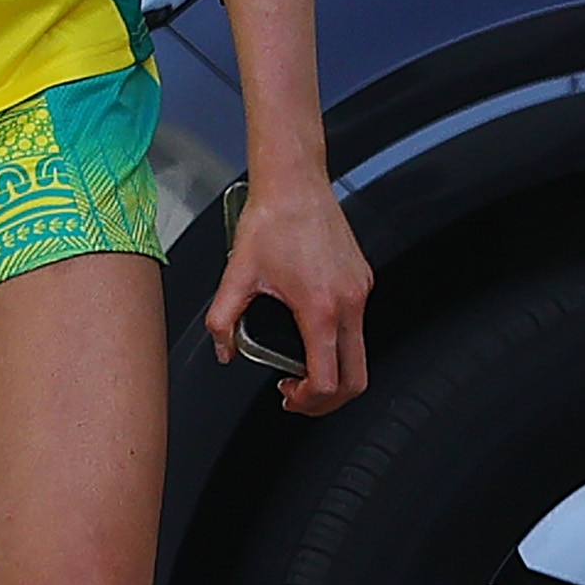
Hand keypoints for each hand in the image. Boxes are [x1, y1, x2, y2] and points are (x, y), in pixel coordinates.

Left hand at [212, 164, 371, 415]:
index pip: (327, 379)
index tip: (289, 396)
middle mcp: (349, 302)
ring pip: (360, 352)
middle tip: (300, 398)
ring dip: (334, 370)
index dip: (308, 401)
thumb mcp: (236, 274)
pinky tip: (310, 332)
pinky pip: (358, 325)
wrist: (295, 183)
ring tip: (301, 368)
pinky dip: (338, 342)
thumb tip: (224, 351)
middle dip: (329, 400)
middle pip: (356, 378)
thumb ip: (222, 320)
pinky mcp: (362, 280)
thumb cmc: (272, 220)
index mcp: (320, 308)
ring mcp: (360, 291)